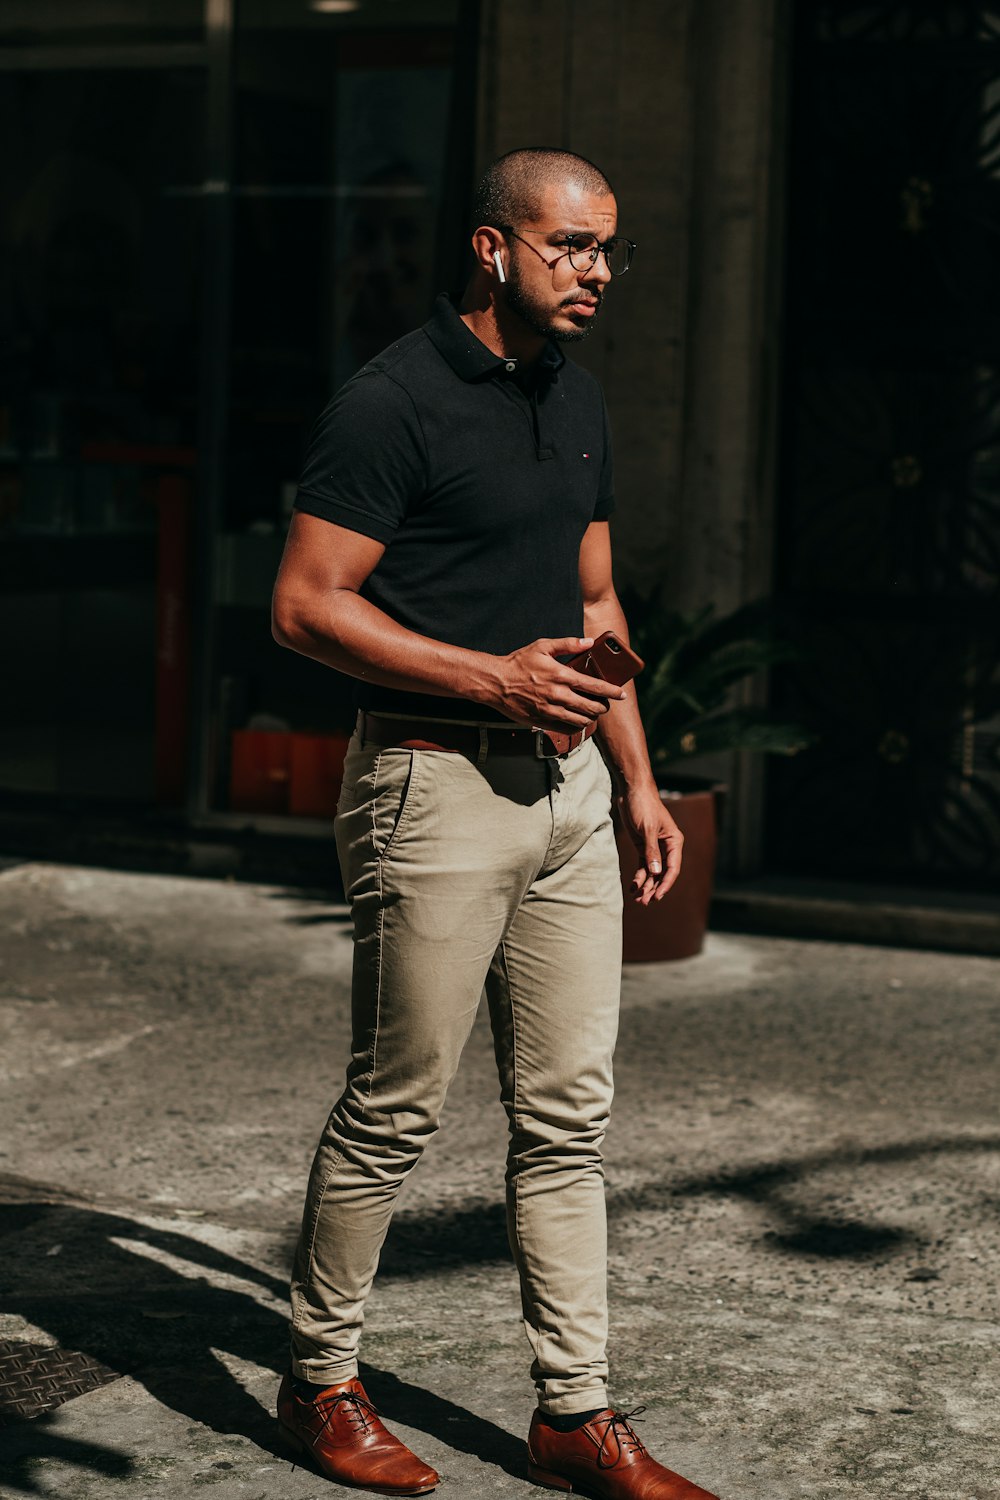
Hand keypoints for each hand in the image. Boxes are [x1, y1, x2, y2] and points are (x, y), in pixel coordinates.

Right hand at [492, 636, 626, 731]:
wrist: (495, 683)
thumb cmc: (518, 663)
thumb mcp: (542, 646)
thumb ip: (567, 644)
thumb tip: (588, 642)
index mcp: (560, 675)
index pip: (594, 686)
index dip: (611, 691)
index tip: (621, 694)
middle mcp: (557, 695)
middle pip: (591, 706)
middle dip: (603, 707)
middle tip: (605, 705)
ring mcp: (549, 710)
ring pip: (580, 720)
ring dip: (590, 718)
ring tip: (592, 713)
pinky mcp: (541, 721)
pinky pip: (565, 728)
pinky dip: (576, 726)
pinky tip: (577, 720)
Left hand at [618, 782, 682, 904]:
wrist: (632, 791)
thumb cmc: (643, 805)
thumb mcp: (647, 829)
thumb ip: (651, 851)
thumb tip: (655, 873)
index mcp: (674, 841)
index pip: (673, 868)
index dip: (666, 884)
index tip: (657, 896)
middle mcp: (667, 847)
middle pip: (662, 873)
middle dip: (653, 888)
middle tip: (644, 902)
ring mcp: (654, 848)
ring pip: (652, 872)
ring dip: (646, 886)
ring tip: (638, 900)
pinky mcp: (643, 846)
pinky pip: (643, 866)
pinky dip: (639, 877)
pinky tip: (633, 888)